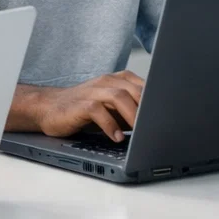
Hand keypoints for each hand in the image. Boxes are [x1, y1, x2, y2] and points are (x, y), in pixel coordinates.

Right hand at [15, 73, 145, 141]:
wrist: (49, 107)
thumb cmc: (83, 108)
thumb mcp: (111, 108)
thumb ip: (130, 111)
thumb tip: (154, 124)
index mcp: (117, 80)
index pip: (144, 86)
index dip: (157, 99)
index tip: (168, 115)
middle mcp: (107, 82)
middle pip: (134, 90)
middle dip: (148, 108)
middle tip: (157, 126)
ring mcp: (93, 92)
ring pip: (119, 97)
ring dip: (132, 115)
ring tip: (140, 132)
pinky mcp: (80, 105)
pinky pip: (98, 111)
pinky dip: (110, 125)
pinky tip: (116, 138)